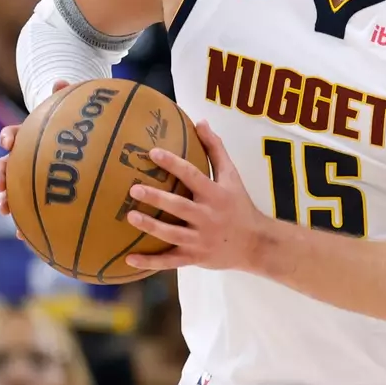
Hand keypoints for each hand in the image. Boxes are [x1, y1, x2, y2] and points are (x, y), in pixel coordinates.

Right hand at [0, 80, 70, 224]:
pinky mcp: (40, 201)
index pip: (15, 134)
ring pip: (12, 190)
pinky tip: (24, 237)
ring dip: (6, 199)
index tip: (9, 141)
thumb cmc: (78, 132)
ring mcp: (30, 181)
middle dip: (0, 173)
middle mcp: (26, 160)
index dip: (10, 137)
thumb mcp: (76, 115)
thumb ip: (68, 99)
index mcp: (32, 138)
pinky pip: (30, 213)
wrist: (84, 152)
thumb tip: (61, 80)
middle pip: (6, 165)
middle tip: (0, 182)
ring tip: (5, 209)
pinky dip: (25, 224)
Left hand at [122, 120, 271, 272]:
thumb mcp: (232, 176)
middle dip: (157, 198)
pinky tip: (129, 259)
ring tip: (130, 216)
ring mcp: (201, 240)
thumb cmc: (240, 205)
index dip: (173, 164)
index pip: (193, 176)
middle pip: (179, 207)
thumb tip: (200, 122)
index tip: (153, 153)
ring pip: (172, 234)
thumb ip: (215, 150)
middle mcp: (208, 217)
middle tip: (134, 189)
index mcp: (216, 195)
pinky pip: (170, 261)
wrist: (256, 243)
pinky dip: (150, 262)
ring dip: (151, 227)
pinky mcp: (195, 257)